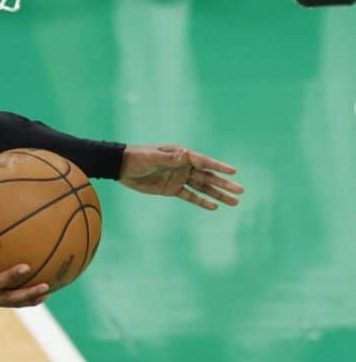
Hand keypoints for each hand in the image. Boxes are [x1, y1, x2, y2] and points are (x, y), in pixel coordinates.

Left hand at [119, 145, 244, 209]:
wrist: (122, 168)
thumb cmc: (137, 158)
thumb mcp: (153, 157)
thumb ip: (170, 159)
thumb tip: (187, 155)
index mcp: (181, 155)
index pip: (204, 162)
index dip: (218, 167)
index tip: (233, 172)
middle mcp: (183, 166)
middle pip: (208, 176)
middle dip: (224, 183)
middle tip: (241, 190)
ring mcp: (179, 178)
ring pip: (203, 187)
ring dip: (218, 194)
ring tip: (234, 202)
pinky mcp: (172, 189)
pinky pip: (190, 196)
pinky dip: (201, 201)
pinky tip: (214, 207)